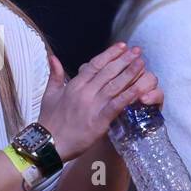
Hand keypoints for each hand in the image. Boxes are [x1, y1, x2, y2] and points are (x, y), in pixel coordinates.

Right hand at [39, 43, 161, 160]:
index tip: (121, 46)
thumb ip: (54, 75)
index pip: (94, 65)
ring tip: (142, 63)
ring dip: (130, 73)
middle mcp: (84, 92)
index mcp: (73, 85)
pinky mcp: (99, 120)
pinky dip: (129, 96)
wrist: (48, 144)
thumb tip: (53, 57)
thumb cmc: (49, 121)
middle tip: (138, 51)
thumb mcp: (49, 94)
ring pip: (114, 85)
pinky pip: (117, 105)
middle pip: (108, 72)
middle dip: (124, 60)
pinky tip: (140, 89)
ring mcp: (92, 105)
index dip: (109, 54)